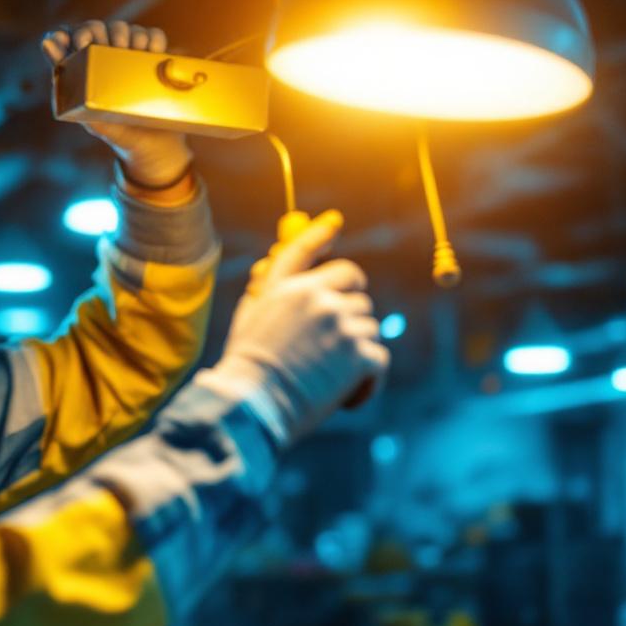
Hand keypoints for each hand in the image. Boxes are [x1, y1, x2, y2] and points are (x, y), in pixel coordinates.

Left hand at [41, 20, 193, 186]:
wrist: (153, 148)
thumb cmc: (116, 133)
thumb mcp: (92, 119)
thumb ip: (70, 94)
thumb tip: (49, 55)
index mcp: (84, 72)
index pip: (68, 40)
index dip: (70, 35)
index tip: (80, 43)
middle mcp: (104, 59)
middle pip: (95, 28)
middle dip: (98, 31)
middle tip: (107, 45)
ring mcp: (129, 57)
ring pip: (123, 28)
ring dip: (126, 32)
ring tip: (130, 49)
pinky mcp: (153, 59)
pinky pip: (153, 37)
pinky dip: (153, 38)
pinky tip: (152, 51)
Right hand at [206, 210, 388, 441]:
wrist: (252, 404)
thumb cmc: (245, 370)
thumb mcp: (248, 321)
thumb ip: (265, 292)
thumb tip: (267, 271)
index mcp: (287, 288)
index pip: (306, 250)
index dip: (320, 234)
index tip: (333, 221)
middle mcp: (317, 297)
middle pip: (356, 291)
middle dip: (352, 314)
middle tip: (338, 342)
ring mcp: (341, 324)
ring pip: (371, 327)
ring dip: (358, 352)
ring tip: (332, 380)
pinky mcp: (359, 354)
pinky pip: (379, 359)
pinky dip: (368, 382)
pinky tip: (347, 399)